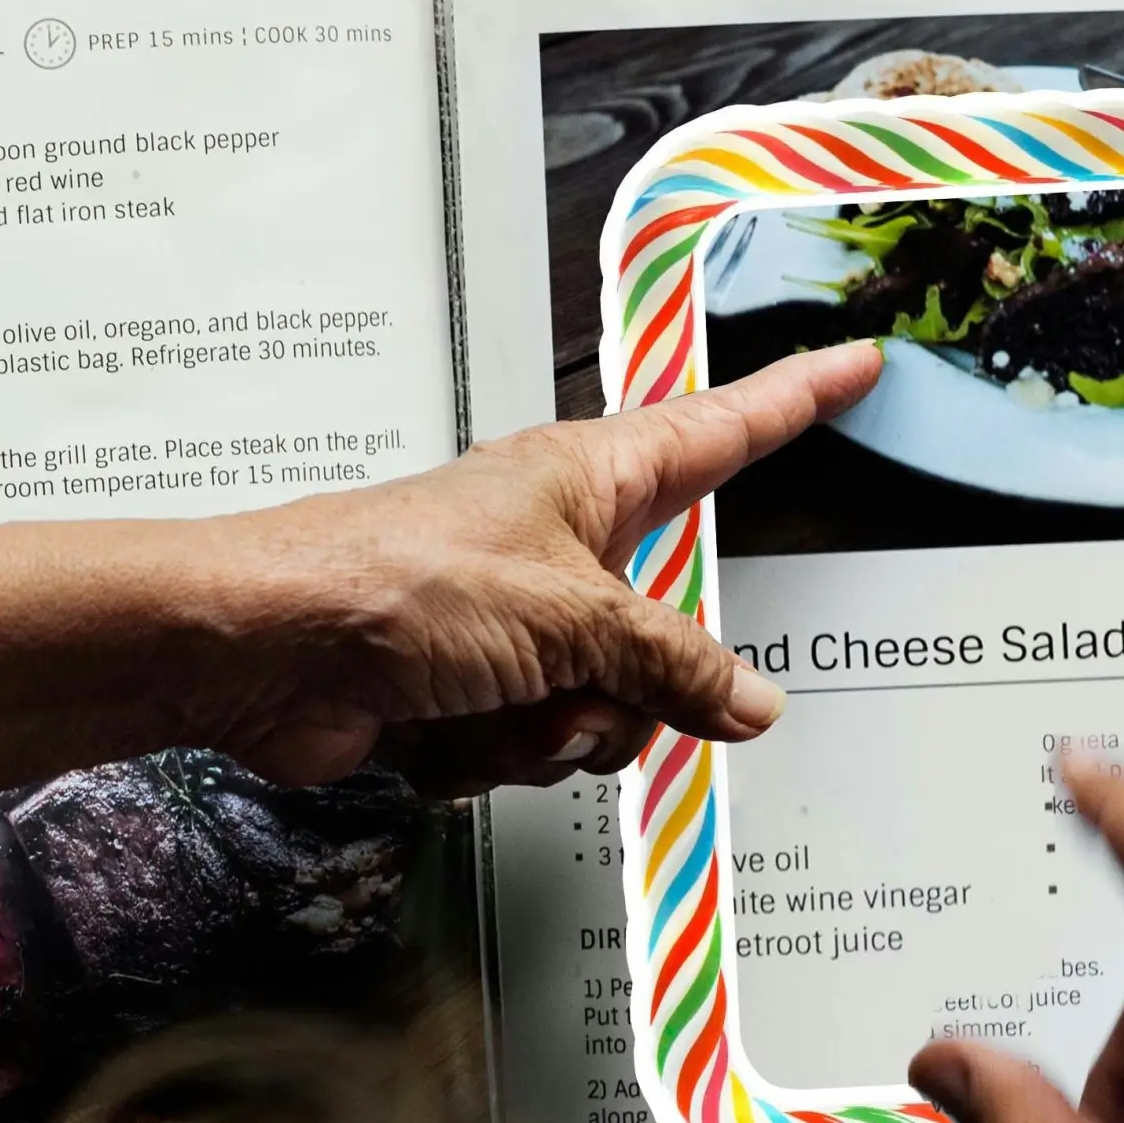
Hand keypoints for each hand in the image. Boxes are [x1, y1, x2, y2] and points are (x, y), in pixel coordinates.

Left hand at [187, 342, 877, 792]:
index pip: (722, 431)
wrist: (267, 654)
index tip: (856, 366)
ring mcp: (513, 627)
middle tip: (575, 684)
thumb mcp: (568, 617)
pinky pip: (536, 750)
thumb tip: (749, 701)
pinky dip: (494, 756)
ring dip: (556, 730)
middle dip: (630, 689)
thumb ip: (671, 663)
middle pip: (668, 634)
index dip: (795, 400)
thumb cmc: (392, 583)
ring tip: (491, 703)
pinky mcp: (468, 695)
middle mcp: (557, 548)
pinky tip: (438, 730)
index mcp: (589, 479)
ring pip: (609, 710)